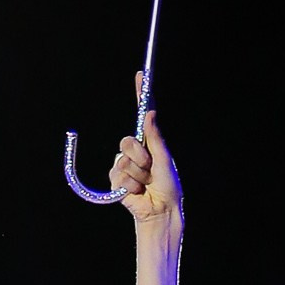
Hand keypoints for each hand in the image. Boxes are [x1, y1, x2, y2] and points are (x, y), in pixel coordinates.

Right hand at [109, 77, 183, 230]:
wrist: (160, 209)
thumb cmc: (168, 185)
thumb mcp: (164, 158)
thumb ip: (155, 136)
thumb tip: (150, 112)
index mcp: (149, 142)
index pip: (142, 114)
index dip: (141, 94)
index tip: (141, 75)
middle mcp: (135, 152)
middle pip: (127, 141)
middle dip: (138, 155)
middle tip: (149, 167)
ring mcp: (124, 165)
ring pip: (123, 160)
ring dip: (138, 173)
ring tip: (146, 182)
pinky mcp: (116, 180)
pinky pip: (118, 174)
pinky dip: (130, 184)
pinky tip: (138, 191)